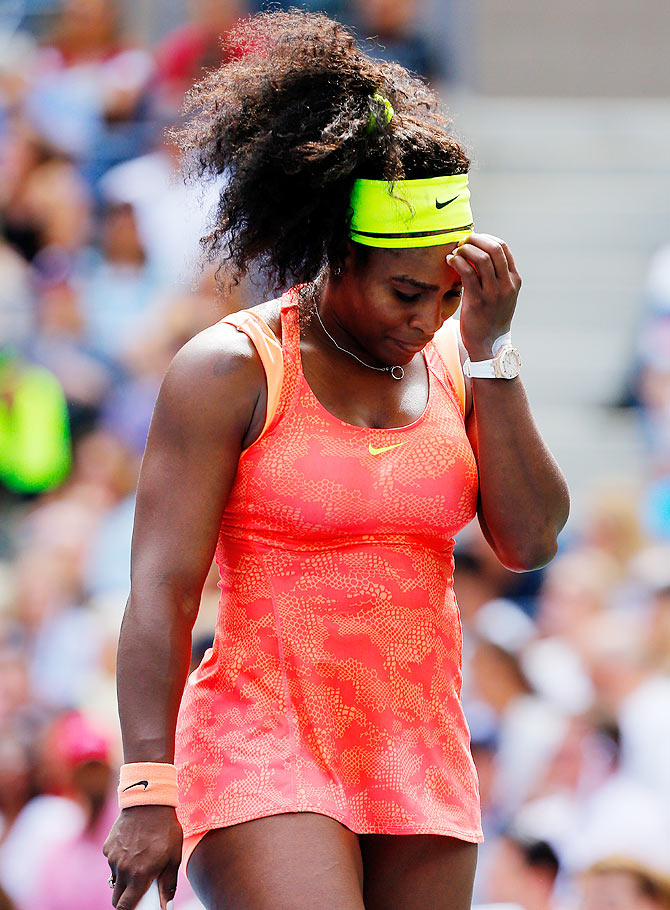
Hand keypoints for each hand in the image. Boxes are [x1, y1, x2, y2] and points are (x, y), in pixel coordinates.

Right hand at [103, 805, 182, 909]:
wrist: (149, 802)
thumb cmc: (165, 830)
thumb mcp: (174, 857)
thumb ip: (169, 883)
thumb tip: (166, 903)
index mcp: (139, 876)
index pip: (125, 907)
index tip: (136, 909)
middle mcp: (123, 870)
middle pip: (117, 898)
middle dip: (126, 899)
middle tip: (138, 891)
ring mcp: (113, 858)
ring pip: (115, 878)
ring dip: (125, 878)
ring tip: (140, 861)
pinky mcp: (108, 847)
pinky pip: (112, 862)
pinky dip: (120, 861)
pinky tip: (133, 847)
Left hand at [446, 233, 521, 359]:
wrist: (488, 344)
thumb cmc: (490, 317)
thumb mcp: (499, 294)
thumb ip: (493, 275)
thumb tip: (474, 252)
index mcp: (514, 279)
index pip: (503, 247)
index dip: (485, 238)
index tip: (472, 239)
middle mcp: (506, 284)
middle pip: (494, 248)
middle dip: (475, 240)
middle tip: (462, 241)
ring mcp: (494, 293)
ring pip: (482, 258)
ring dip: (465, 250)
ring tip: (455, 251)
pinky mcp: (478, 301)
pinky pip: (468, 273)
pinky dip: (457, 262)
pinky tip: (450, 261)